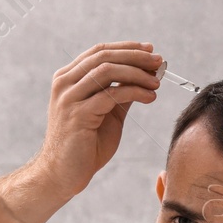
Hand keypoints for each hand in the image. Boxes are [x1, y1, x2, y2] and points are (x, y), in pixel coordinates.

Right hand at [30, 42, 162, 199]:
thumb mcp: (107, 112)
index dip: (127, 48)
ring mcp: (69, 98)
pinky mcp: (77, 115)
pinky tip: (150, 96)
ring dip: (137, 73)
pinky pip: (111, 95)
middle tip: (159, 61)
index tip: (150, 50)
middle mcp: (64, 83)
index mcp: (68, 78)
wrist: (64, 174)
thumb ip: (121, 92)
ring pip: (107, 71)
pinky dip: (134, 91)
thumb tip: (145, 74)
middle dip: (135, 57)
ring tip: (156, 81)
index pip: (99, 52)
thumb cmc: (85, 145)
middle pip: (104, 57)